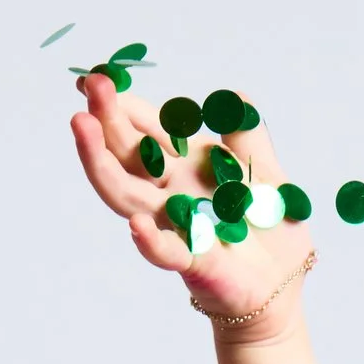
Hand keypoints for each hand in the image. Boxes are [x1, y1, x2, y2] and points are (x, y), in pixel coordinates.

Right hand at [69, 68, 314, 328]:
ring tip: (83, 129)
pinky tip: (135, 225)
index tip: (99, 77)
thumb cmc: (269, 231)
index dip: (122, 105)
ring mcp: (176, 227)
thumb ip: (249, 134)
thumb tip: (235, 96)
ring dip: (103, 164)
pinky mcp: (193, 262)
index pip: (145, 130)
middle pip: (127, 155)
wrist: (280, 286)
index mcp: (186, 166)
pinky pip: (166, 252)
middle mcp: (170, 193)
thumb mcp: (267, 172)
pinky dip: (150, 241)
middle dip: (106, 119)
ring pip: (128, 196)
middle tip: (89, 86)